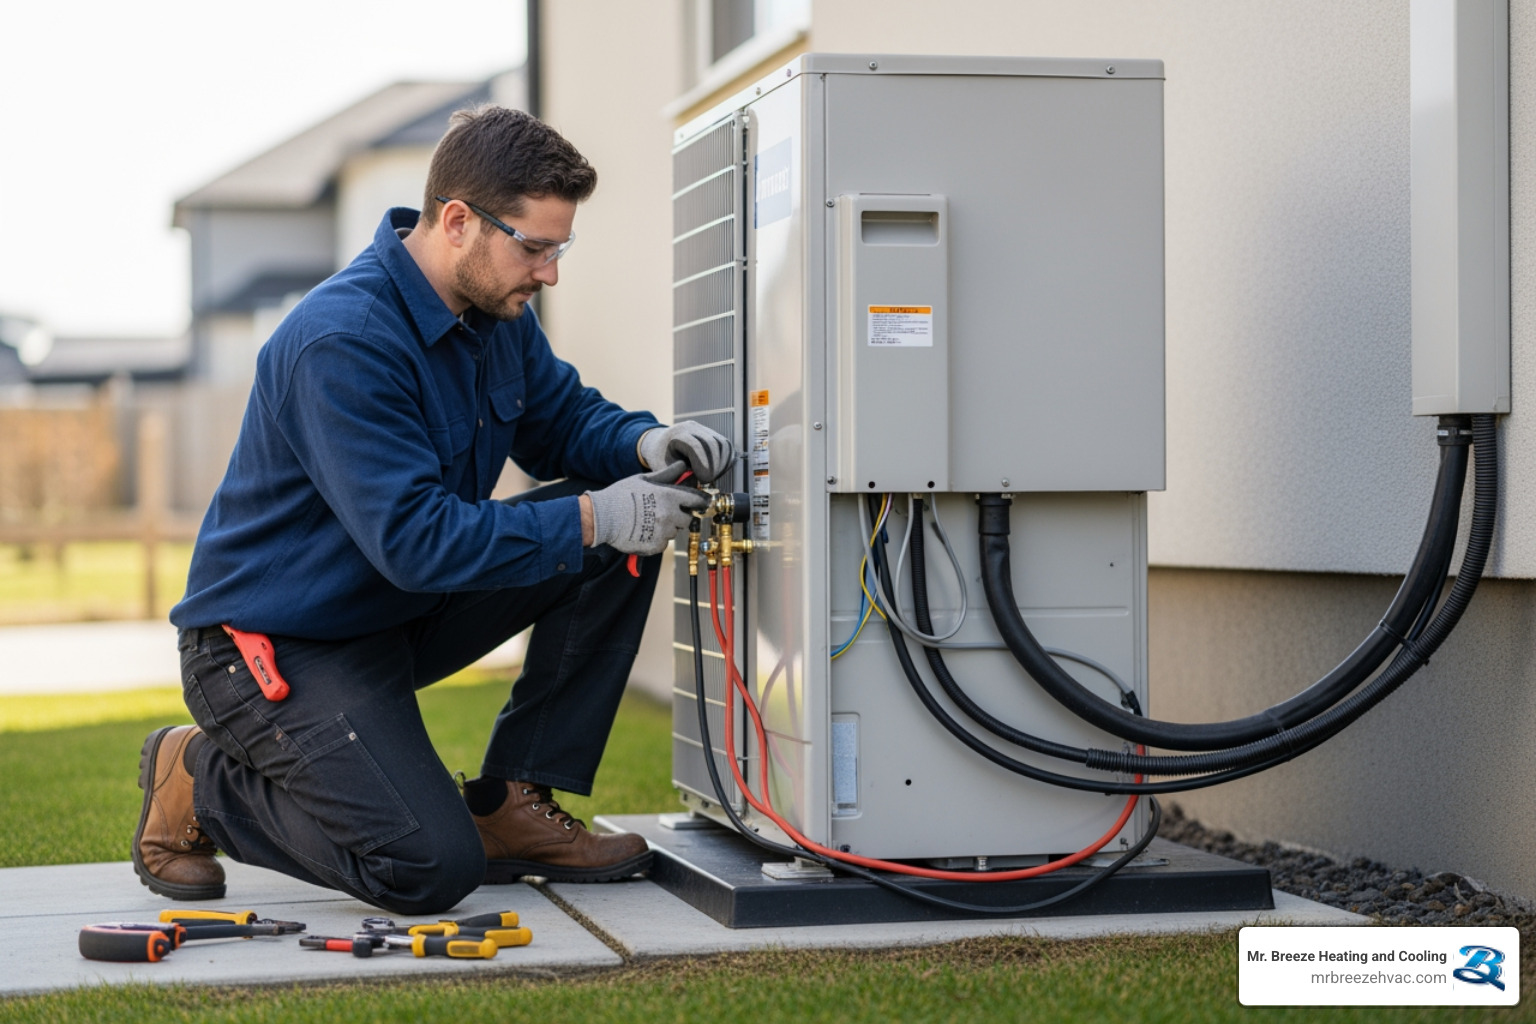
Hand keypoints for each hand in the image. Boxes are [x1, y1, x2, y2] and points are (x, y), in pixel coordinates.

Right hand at [585, 463, 709, 554]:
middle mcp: (670, 515)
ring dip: (666, 528)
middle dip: (679, 516)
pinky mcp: (656, 545)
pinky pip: (663, 544)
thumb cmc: (621, 495)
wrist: (603, 517)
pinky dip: (656, 540)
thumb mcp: (644, 480)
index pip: (696, 500)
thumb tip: (682, 466)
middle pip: (686, 519)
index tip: (701, 503)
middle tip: (663, 513)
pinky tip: (643, 531)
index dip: (700, 501)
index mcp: (669, 496)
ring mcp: (664, 532)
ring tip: (648, 521)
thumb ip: (666, 475)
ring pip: (673, 532)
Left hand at [639, 421, 734, 482]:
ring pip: (723, 444)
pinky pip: (725, 446)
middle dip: (714, 466)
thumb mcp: (663, 468)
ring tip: (713, 476)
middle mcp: (692, 428)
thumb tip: (696, 487)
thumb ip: (678, 477)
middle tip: (708, 480)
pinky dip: (725, 460)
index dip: (702, 464)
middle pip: (712, 444)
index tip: (703, 480)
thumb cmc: (659, 458)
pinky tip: (718, 471)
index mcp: (676, 434)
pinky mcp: (712, 434)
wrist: (659, 443)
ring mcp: (703, 429)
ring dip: (721, 464)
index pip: (695, 446)